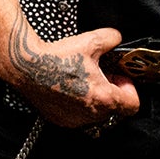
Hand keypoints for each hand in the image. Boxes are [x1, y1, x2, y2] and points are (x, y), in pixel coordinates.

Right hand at [1, 22, 139, 131]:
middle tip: (102, 75)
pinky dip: (79, 104)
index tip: (120, 77)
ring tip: (85, 80)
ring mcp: (75, 120)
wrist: (27, 67)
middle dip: (112, 92)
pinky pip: (78, 116)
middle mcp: (91, 114)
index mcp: (104, 98)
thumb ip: (112, 38)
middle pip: (114, 109)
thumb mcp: (92, 40)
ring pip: (96, 114)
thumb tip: (117, 38)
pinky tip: (71, 87)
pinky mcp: (60, 120)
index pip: (133, 105)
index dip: (130, 89)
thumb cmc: (57, 56)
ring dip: (96, 99)